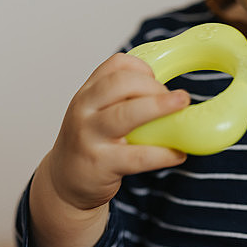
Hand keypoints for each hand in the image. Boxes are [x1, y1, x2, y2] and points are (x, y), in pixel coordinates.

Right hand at [28, 53, 189, 246]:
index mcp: (88, 93)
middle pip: (120, 83)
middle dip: (153, 86)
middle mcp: (84, 110)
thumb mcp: (95, 112)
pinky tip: (177, 153)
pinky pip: (138, 156)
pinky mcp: (101, 164)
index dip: (142, 68)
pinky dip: (163, 154)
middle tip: (176, 99)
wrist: (64, 181)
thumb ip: (122, 99)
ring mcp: (90, 136)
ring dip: (159, 107)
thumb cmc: (89, 143)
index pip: (115, 65)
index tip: (157, 80)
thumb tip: (170, 92)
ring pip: (126, 114)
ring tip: (182, 107)